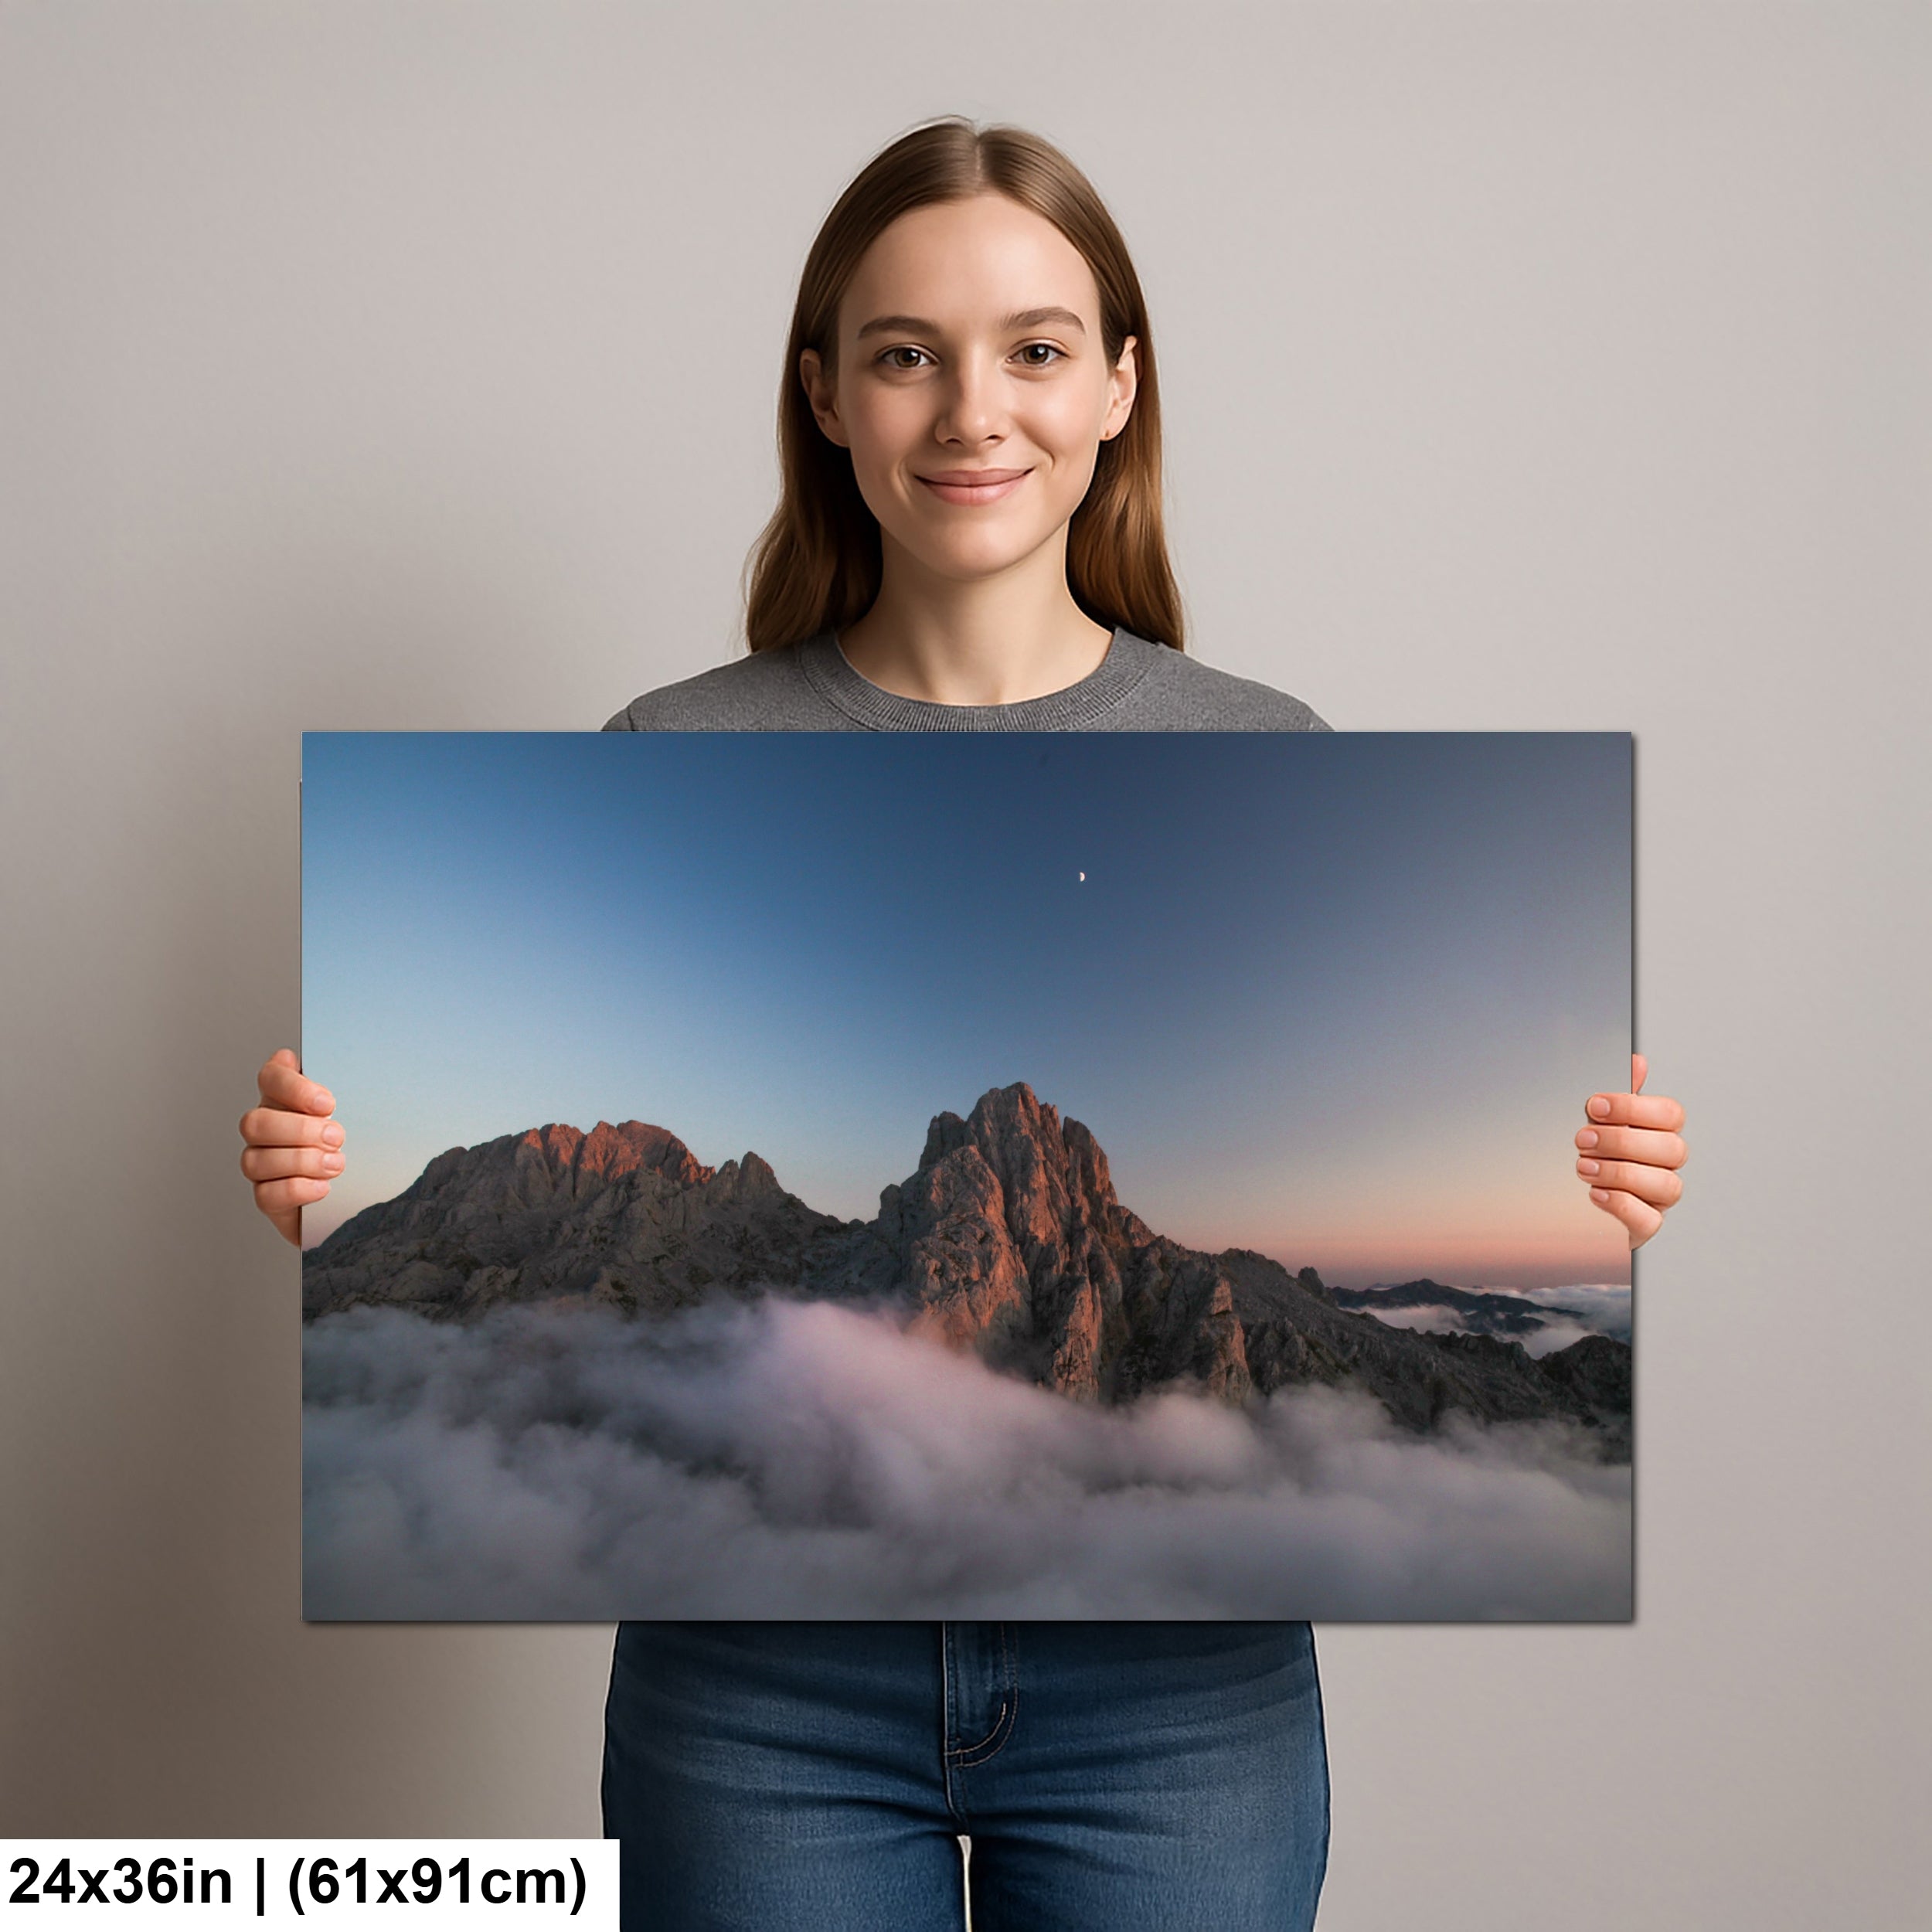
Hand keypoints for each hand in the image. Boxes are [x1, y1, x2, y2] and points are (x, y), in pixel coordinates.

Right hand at [238, 1048, 342, 1246]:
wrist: (354, 1188)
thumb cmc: (348, 1141)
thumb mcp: (352, 1111)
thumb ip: (335, 1090)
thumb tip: (320, 1066)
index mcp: (282, 1100)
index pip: (270, 1078)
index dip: (293, 1087)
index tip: (327, 1103)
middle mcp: (264, 1130)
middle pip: (255, 1123)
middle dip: (299, 1130)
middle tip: (336, 1137)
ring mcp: (260, 1164)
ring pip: (255, 1160)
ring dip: (301, 1161)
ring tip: (336, 1164)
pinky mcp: (267, 1197)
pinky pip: (267, 1195)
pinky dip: (297, 1189)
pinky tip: (323, 1187)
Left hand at [1577, 1053, 1685, 1247]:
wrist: (1567, 1202)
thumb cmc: (1593, 1154)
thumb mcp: (1599, 1122)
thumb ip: (1618, 1096)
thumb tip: (1637, 1061)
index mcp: (1659, 1134)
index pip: (1671, 1114)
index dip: (1634, 1108)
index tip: (1594, 1106)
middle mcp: (1665, 1166)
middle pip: (1671, 1149)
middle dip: (1622, 1141)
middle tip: (1582, 1139)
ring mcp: (1658, 1198)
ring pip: (1666, 1185)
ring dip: (1620, 1172)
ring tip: (1583, 1167)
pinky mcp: (1645, 1226)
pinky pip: (1649, 1220)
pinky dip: (1622, 1204)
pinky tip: (1595, 1194)